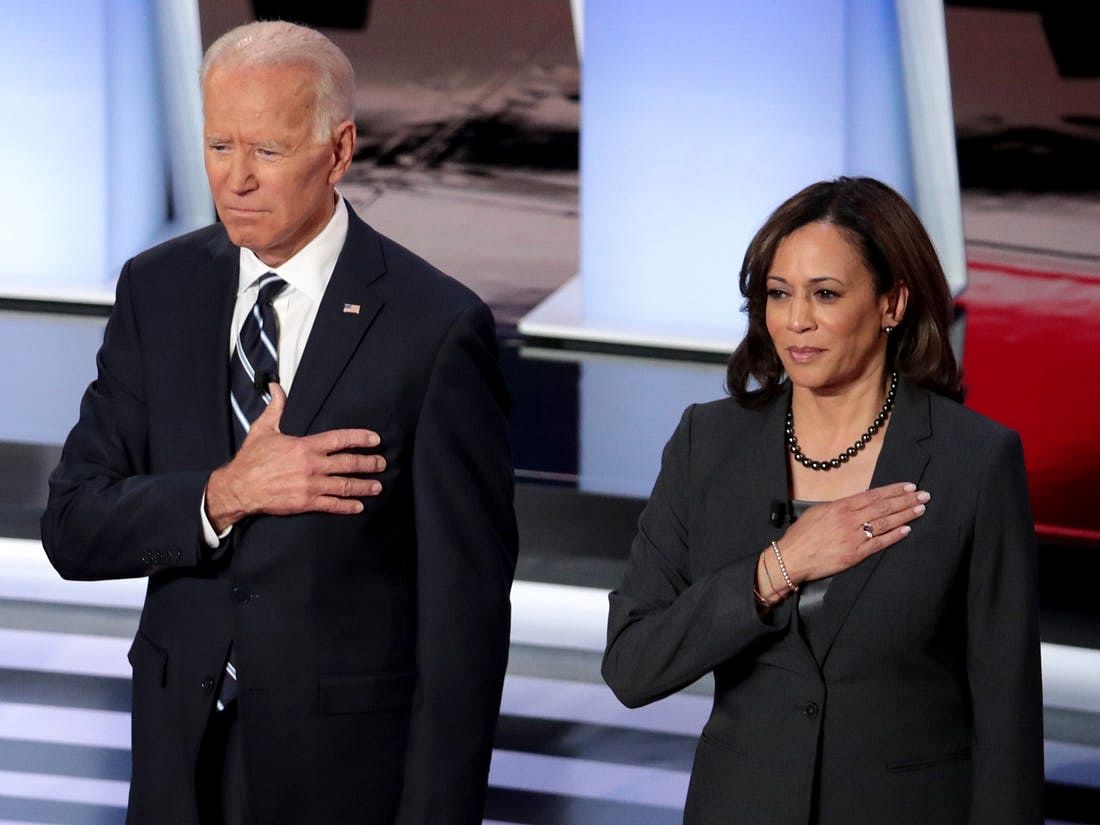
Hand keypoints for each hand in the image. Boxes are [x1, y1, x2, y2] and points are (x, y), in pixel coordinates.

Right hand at [204, 383, 384, 531]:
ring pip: (344, 485)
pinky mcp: (305, 503)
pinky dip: (347, 506)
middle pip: (348, 463)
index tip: (375, 439)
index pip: (339, 439)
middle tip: (382, 464)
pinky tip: (359, 505)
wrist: (238, 488)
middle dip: (368, 463)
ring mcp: (310, 485)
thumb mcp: (263, 429)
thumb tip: (276, 388)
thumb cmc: (250, 460)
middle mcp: (311, 465)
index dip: (360, 438)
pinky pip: (332, 504)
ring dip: (364, 486)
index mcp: (304, 446)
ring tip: (377, 486)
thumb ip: (276, 408)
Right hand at [771, 482, 929, 586]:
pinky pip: (879, 543)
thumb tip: (856, 503)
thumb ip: (839, 506)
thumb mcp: (818, 512)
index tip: (909, 486)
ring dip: (905, 515)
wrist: (792, 557)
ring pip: (885, 523)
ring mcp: (854, 537)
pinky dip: (894, 536)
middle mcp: (850, 519)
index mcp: (841, 506)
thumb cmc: (802, 534)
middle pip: (884, 507)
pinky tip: (906, 530)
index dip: (893, 490)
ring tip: (920, 509)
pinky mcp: (855, 554)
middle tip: (923, 495)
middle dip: (906, 500)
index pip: (873, 495)